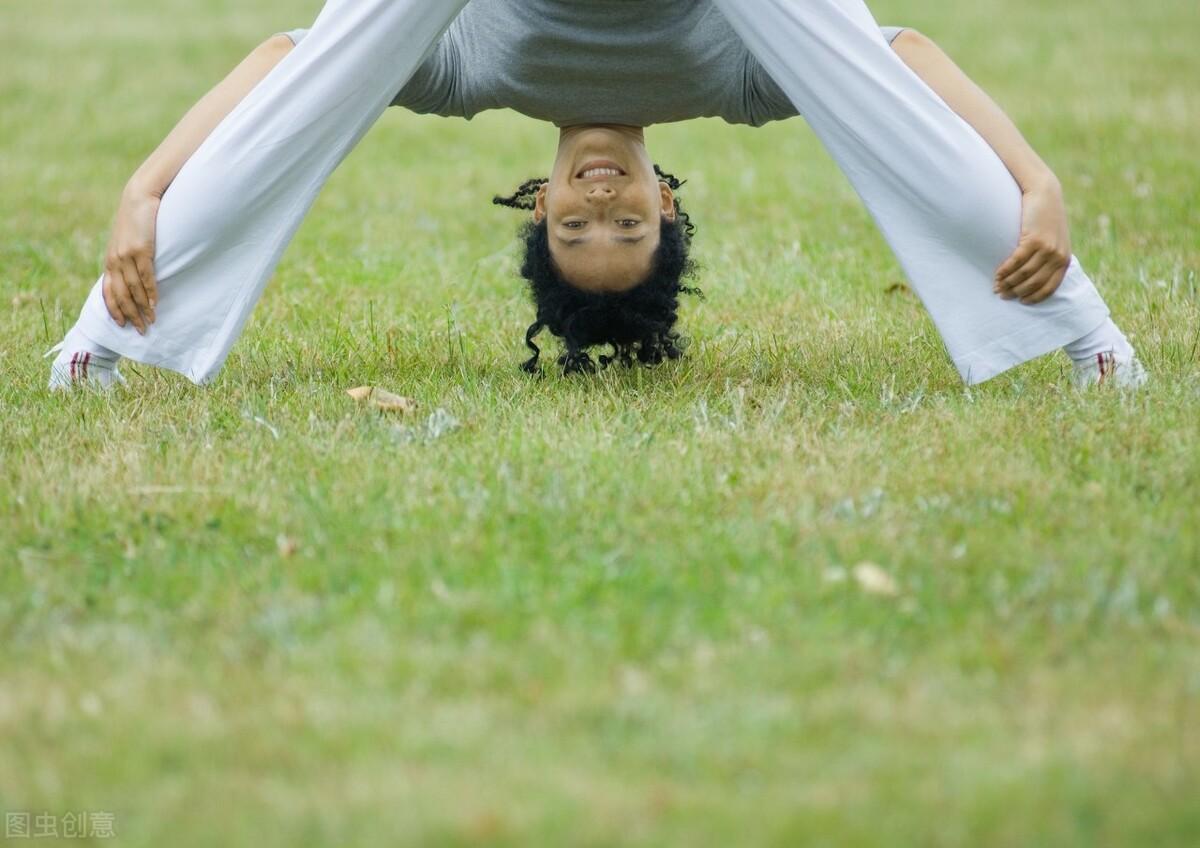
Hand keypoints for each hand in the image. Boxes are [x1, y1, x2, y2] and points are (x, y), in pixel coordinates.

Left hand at [103, 184, 161, 332]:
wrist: (139, 198)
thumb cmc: (136, 220)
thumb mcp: (126, 242)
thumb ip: (127, 259)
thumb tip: (134, 278)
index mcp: (110, 260)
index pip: (109, 291)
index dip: (114, 310)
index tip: (122, 325)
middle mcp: (115, 261)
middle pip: (121, 295)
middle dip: (130, 315)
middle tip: (140, 330)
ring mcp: (127, 256)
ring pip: (133, 290)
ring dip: (142, 308)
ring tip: (151, 321)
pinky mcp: (141, 250)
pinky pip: (146, 277)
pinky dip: (150, 292)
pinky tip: (154, 303)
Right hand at [994, 178, 1071, 304]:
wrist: (1044, 192)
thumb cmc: (1045, 217)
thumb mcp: (1054, 239)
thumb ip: (1048, 257)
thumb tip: (1031, 277)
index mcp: (1064, 259)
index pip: (1049, 287)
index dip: (1034, 297)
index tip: (1021, 301)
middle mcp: (1057, 256)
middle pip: (1034, 283)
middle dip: (1017, 292)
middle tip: (1002, 294)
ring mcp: (1047, 248)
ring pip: (1024, 274)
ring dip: (1008, 283)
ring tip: (997, 286)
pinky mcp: (1034, 240)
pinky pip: (1016, 262)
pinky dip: (1005, 271)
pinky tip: (997, 275)